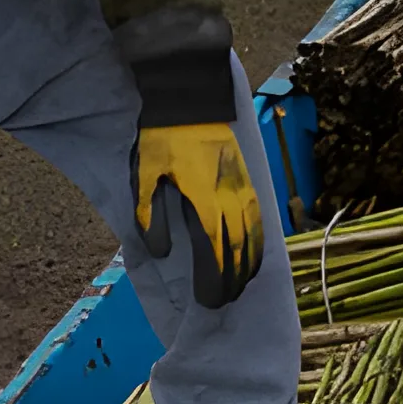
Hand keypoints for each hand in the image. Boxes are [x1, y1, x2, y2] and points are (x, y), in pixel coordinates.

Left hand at [134, 122, 265, 308]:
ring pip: (254, 240)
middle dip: (232, 282)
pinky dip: (258, 246)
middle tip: (223, 304)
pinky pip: (259, 223)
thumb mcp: (143, 173)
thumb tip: (161, 252)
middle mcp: (231, 201)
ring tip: (240, 288)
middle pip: (238, 252)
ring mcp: (244, 192)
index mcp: (204, 201)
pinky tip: (252, 258)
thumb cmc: (161, 137)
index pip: (215, 251)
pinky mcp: (249, 184)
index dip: (214, 280)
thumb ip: (149, 215)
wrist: (189, 100)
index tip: (208, 301)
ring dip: (248, 268)